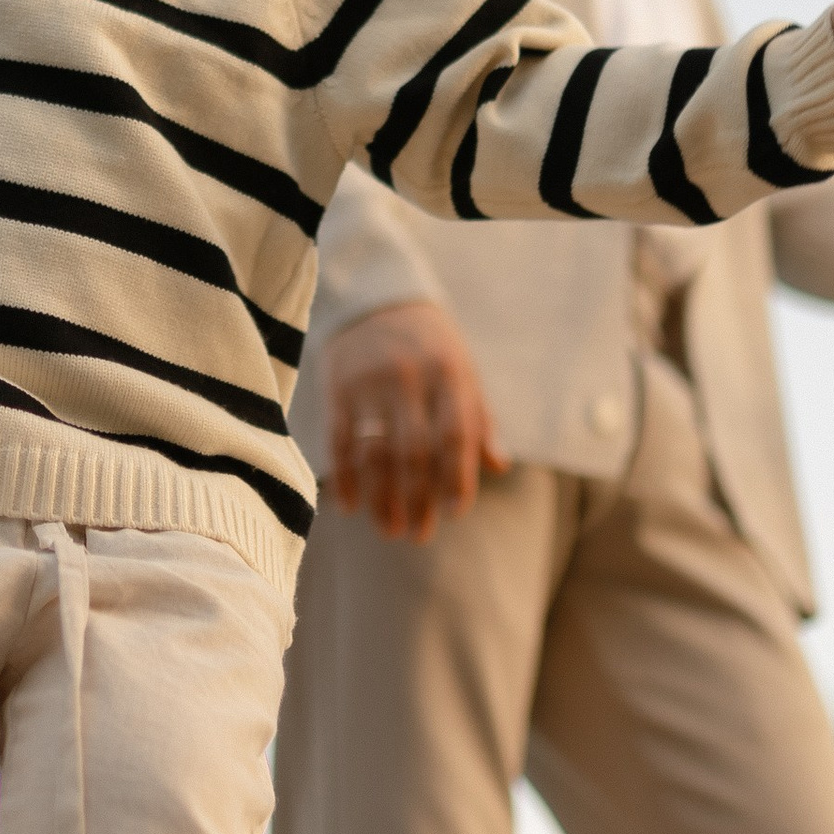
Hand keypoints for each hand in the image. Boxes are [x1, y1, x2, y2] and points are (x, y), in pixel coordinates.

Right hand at [323, 301, 505, 542]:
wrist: (373, 298)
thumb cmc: (430, 344)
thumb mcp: (463, 369)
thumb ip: (479, 418)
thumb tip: (497, 466)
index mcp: (447, 372)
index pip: (454, 433)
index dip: (456, 476)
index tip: (456, 512)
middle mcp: (407, 377)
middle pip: (413, 451)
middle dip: (417, 499)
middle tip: (419, 535)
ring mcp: (368, 383)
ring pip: (375, 452)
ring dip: (382, 497)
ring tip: (389, 530)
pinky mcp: (336, 389)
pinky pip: (339, 442)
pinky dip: (346, 478)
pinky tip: (351, 506)